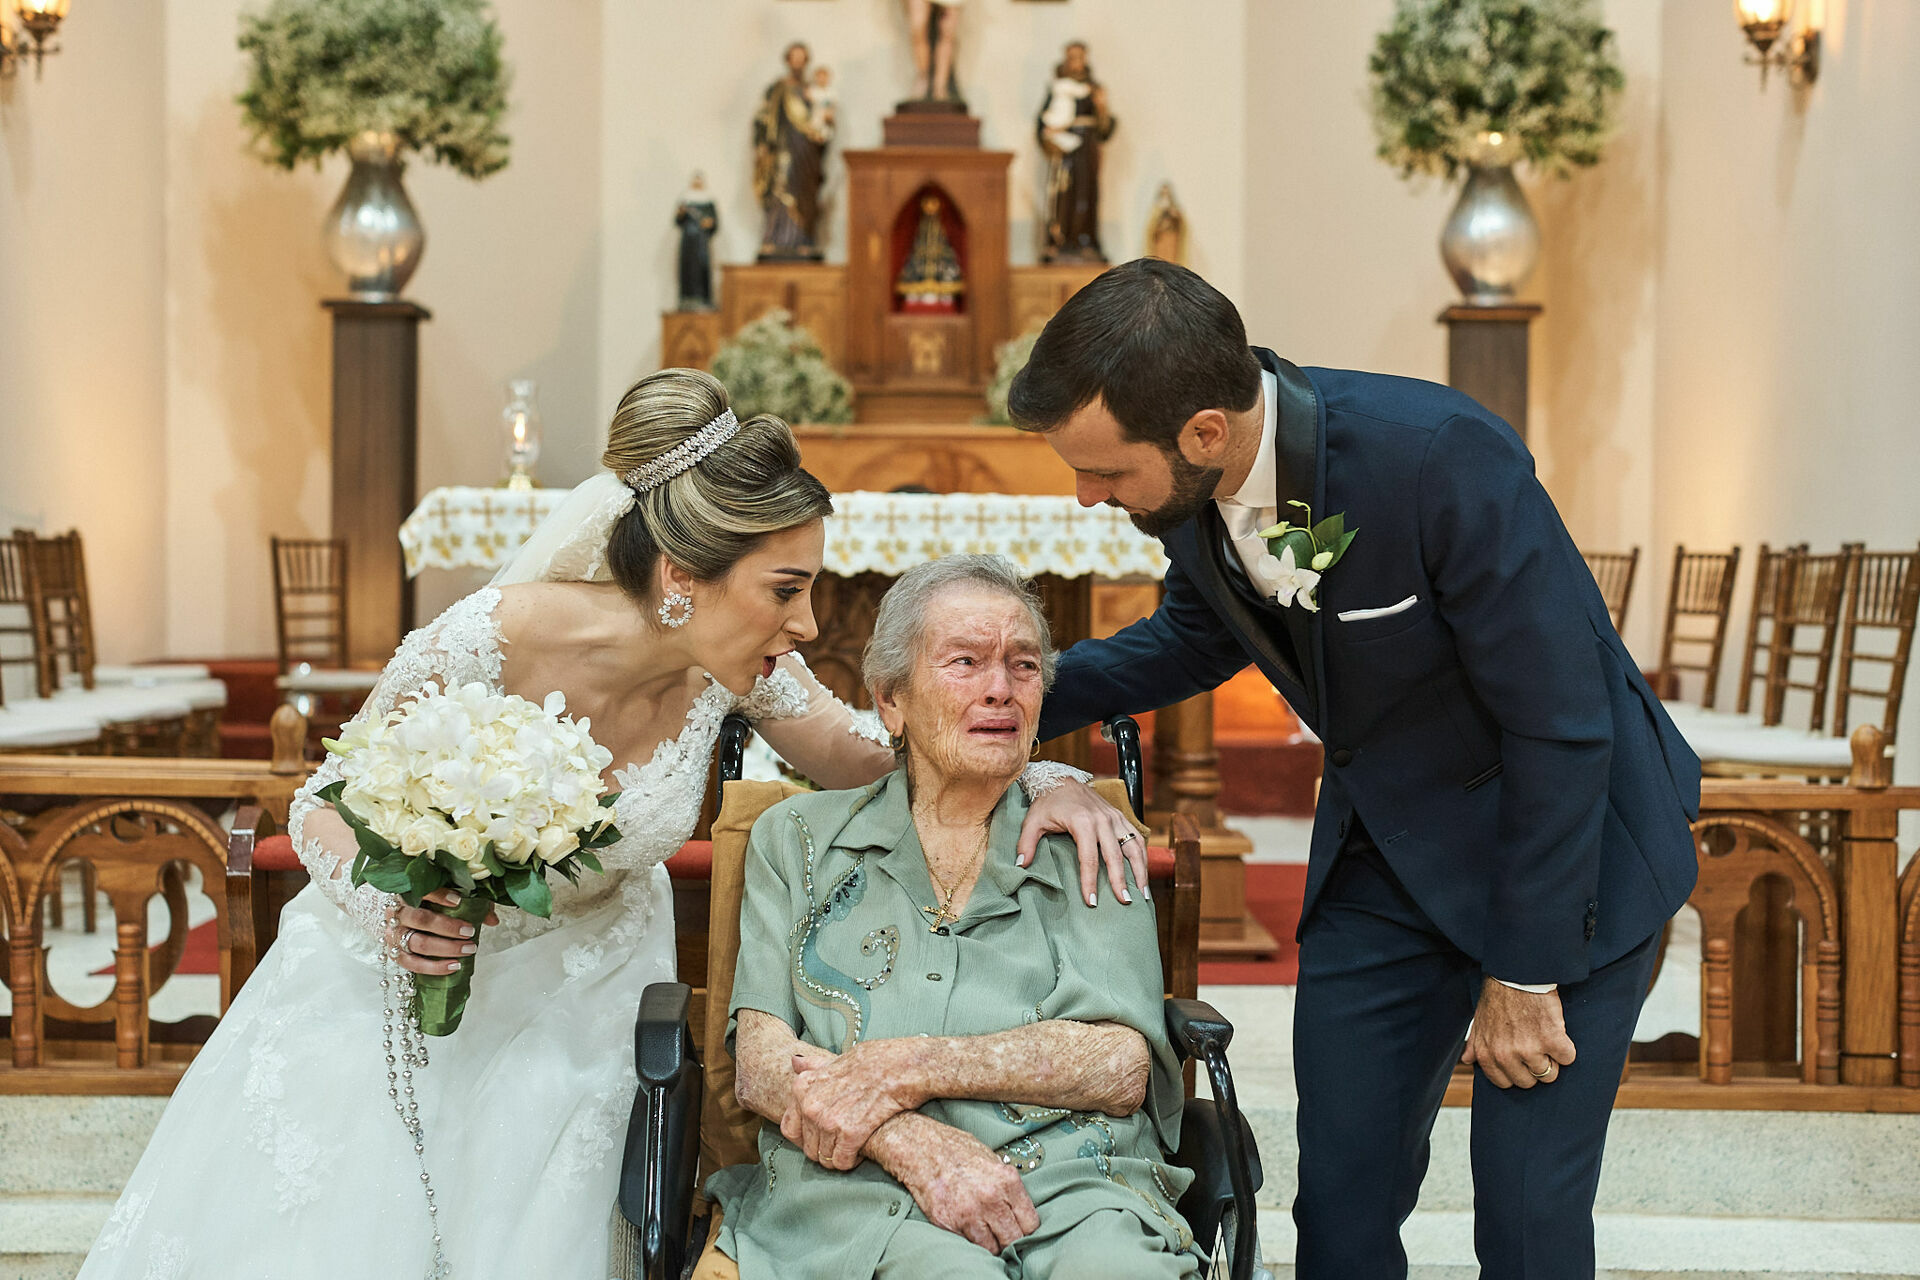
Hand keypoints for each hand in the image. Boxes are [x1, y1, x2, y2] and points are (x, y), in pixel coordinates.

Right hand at [384, 889, 497, 977]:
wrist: (403, 919)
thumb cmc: (429, 904)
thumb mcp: (449, 897)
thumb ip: (471, 904)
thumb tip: (493, 920)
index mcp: (406, 891)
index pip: (420, 889)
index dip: (439, 894)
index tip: (459, 900)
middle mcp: (395, 912)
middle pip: (420, 919)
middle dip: (448, 927)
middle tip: (470, 932)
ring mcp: (392, 934)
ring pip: (417, 943)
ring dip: (445, 948)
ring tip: (468, 949)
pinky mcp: (394, 953)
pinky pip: (412, 964)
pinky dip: (434, 967)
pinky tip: (453, 966)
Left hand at [782, 1041, 921, 1169]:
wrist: (904, 1066)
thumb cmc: (874, 1060)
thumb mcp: (837, 1058)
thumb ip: (813, 1066)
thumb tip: (794, 1061)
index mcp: (802, 1087)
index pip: (789, 1129)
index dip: (806, 1137)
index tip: (823, 1135)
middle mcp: (810, 1105)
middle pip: (808, 1148)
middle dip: (826, 1149)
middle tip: (843, 1143)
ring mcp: (829, 1120)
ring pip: (824, 1158)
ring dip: (839, 1156)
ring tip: (855, 1145)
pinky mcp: (850, 1134)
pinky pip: (841, 1162)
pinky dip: (852, 1160)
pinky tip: (863, 1149)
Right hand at [887, 1123, 1038, 1253]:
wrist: (919, 1146)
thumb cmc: (955, 1149)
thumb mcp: (991, 1159)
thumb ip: (1007, 1185)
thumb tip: (1018, 1209)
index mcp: (1007, 1181)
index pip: (1030, 1223)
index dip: (1025, 1228)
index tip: (1018, 1227)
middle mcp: (990, 1199)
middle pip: (1013, 1239)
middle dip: (1009, 1239)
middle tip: (1002, 1234)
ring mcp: (968, 1213)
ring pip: (992, 1248)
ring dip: (989, 1243)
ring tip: (983, 1231)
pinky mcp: (948, 1223)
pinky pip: (967, 1244)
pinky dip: (969, 1240)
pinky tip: (965, 1226)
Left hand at [1017, 779, 1146, 906]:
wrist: (1061, 779)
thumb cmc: (1047, 801)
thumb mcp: (1032, 821)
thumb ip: (1026, 843)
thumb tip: (1021, 866)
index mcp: (1082, 822)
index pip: (1089, 858)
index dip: (1090, 882)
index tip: (1092, 902)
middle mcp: (1102, 820)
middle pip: (1115, 856)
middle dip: (1120, 881)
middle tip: (1124, 902)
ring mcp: (1114, 817)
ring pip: (1133, 847)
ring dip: (1140, 871)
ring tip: (1143, 894)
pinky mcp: (1120, 817)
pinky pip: (1137, 838)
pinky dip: (1143, 857)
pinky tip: (1143, 875)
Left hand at [1460, 978, 1574, 1087]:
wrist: (1516, 975)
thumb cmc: (1498, 997)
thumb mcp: (1479, 1021)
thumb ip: (1474, 1044)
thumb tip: (1467, 1060)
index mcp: (1487, 1055)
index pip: (1505, 1083)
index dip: (1516, 1072)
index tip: (1521, 1061)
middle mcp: (1506, 1056)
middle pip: (1529, 1082)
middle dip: (1534, 1067)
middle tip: (1536, 1047)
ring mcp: (1529, 1050)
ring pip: (1550, 1074)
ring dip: (1552, 1059)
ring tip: (1546, 1038)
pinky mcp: (1551, 1040)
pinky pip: (1567, 1059)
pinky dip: (1567, 1048)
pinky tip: (1558, 1033)